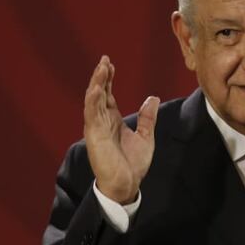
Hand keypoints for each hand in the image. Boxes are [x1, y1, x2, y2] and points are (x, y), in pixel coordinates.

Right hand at [83, 55, 159, 203]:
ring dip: (97, 83)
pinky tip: (96, 88)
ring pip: (94, 100)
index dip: (108, 80)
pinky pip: (91, 115)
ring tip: (101, 67)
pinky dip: (92, 100)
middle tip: (105, 60)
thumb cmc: (132, 165)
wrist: (126, 184)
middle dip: (101, 76)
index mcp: (112, 121)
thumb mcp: (145, 136)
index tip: (111, 64)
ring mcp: (97, 128)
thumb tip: (153, 98)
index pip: (108, 95)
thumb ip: (147, 118)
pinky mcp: (94, 136)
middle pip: (99, 94)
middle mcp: (102, 122)